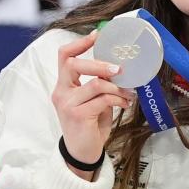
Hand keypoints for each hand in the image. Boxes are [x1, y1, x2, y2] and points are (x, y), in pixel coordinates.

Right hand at [53, 33, 127, 164]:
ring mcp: (67, 104)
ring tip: (128, 92)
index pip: (64, 56)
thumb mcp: (92, 101)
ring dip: (116, 86)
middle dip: (99, 63)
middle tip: (119, 69)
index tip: (97, 35)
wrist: (82, 153)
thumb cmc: (89, 125)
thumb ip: (98, 85)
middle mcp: (61, 92)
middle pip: (73, 64)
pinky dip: (118, 99)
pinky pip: (102, 100)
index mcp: (63, 85)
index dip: (80, 43)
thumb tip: (117, 69)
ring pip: (94, 83)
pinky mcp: (78, 115)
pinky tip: (125, 103)